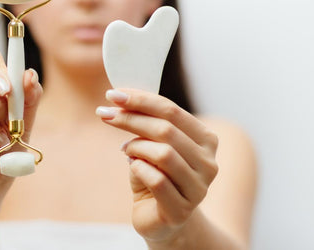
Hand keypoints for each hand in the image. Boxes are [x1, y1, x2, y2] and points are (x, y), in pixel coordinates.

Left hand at [96, 89, 218, 243]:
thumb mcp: (153, 145)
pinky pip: (157, 180)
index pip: (172, 111)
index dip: (141, 100)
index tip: (113, 94)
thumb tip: (120, 98)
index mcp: (206, 139)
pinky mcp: (181, 210)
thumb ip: (147, 123)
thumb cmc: (156, 175)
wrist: (160, 219)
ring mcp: (198, 188)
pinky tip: (133, 167)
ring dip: (136, 147)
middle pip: (166, 130)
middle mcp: (208, 162)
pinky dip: (138, 169)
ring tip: (125, 150)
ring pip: (163, 154)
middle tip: (105, 114)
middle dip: (131, 118)